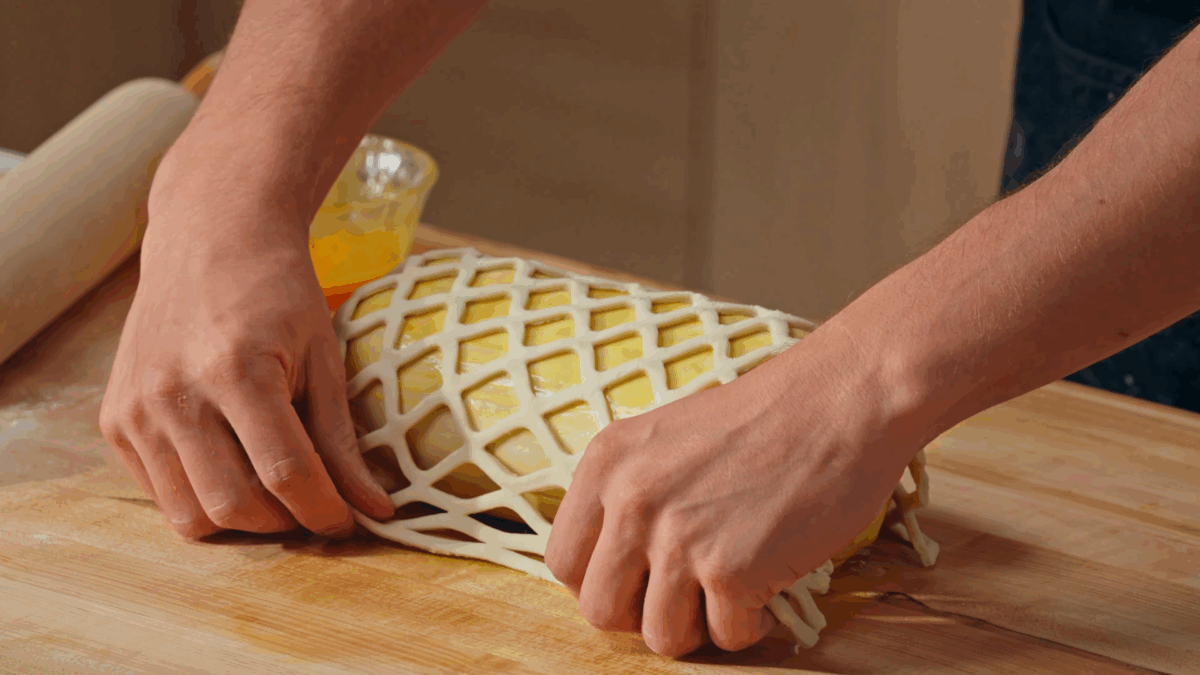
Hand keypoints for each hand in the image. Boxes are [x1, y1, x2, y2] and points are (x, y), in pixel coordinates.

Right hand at [99, 143, 393, 539]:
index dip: (324, 511)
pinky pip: (159, 493)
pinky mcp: (113, 420)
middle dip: (284, 523)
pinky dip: (200, 497)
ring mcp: (134, 409)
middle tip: (312, 506)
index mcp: (235, 370)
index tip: (348, 523)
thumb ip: (343, 440)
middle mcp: (173, 393)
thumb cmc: (278, 293)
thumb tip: (375, 509)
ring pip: (189, 515)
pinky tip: (231, 466)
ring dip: (241, 520)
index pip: (284, 474)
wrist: (210, 237)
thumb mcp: (323, 357)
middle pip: (233, 506)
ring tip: (273, 492)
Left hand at [544, 332, 921, 656]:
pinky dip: (750, 626)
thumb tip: (617, 563)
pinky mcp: (731, 569)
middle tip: (684, 597)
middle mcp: (632, 500)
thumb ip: (631, 493)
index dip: (599, 582)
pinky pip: (726, 637)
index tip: (635, 581)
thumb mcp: (666, 438)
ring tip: (729, 597)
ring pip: (659, 637)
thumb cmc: (765, 418)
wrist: (840, 400)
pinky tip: (767, 593)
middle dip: (642, 615)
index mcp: (607, 462)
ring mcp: (679, 537)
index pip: (563, 559)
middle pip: (599, 609)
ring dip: (697, 628)